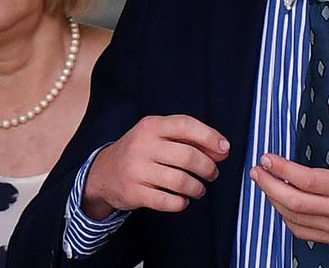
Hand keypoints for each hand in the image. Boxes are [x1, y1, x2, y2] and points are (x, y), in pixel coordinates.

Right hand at [82, 114, 228, 218]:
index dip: (210, 137)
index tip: (225, 149)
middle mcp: (143, 145)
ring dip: (197, 187)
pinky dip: (181, 203)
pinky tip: (182, 200)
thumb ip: (188, 139)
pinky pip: (167, 201)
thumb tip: (221, 150)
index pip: (186, 125)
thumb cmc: (140, 151)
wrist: (103, 173)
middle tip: (212, 173)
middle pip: (187, 156)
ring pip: (180, 181)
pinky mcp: (133, 192)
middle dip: (207, 167)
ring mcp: (136, 170)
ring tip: (198, 188)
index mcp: (152, 126)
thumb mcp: (158, 136)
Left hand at [249, 98, 328, 256]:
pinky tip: (282, 204)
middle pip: (294, 202)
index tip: (267, 157)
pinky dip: (287, 218)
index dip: (282, 168)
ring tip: (264, 184)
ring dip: (274, 201)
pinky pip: (303, 234)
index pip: (307, 180)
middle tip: (257, 171)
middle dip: (269, 186)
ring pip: (295, 220)